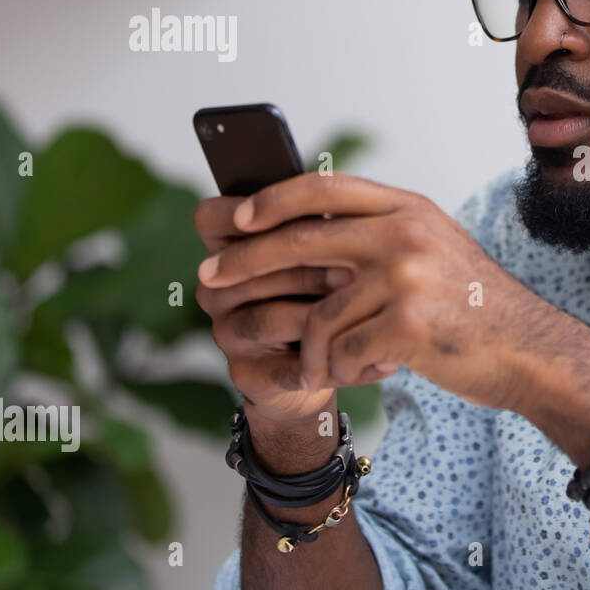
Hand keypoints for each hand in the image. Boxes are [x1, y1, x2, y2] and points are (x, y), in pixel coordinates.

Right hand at [193, 192, 352, 424]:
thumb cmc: (329, 288)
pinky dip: (336, 364)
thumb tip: (347, 216)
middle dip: (307, 268)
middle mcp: (216, 287)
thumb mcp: (329, 248)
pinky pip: (289, 367)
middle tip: (354, 272)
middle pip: (249, 268)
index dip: (256, 216)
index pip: (212, 218)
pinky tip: (377, 362)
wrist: (330, 357)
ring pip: (267, 318)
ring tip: (365, 310)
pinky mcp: (245, 374)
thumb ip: (324, 225)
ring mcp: (225, 332)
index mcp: (225, 246)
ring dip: (318, 316)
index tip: (313, 219)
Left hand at [195, 173, 589, 415]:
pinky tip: (369, 372)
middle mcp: (406, 234)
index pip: (324, 188)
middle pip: (301, 241)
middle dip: (245, 262)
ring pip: (322, 315)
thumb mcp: (434, 249)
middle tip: (210, 280)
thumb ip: (380, 236)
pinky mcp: (408, 323)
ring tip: (329, 364)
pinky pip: (345, 351)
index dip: (271, 200)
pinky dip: (347, 369)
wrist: (528, 349)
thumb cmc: (474, 307)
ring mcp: (408, 277)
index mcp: (409, 208)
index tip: (235, 217)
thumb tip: (302, 235)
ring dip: (318, 348)